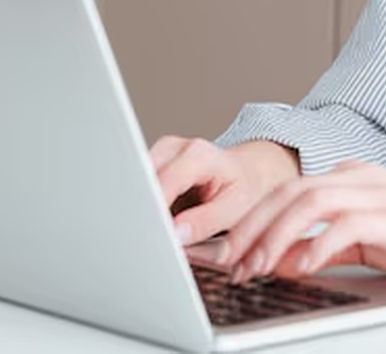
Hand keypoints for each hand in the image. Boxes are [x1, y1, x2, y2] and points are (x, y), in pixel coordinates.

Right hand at [150, 136, 299, 246]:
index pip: (163, 184)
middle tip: (154, 238)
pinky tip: (160, 218)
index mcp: (197, 154)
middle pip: (143, 182)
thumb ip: (204, 222)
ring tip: (162, 227)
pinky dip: (146, 207)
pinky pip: (140, 187)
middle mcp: (174, 148)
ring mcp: (161, 153)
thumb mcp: (235, 207)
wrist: (249, 170)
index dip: (155, 212)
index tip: (154, 235)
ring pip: (136, 185)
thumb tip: (175, 234)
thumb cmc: (245, 186)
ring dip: (144, 210)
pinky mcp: (153, 164)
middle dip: (144, 212)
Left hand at [220, 160, 385, 289]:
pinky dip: (318, 245)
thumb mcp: (372, 243)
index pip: (289, 190)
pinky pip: (348, 225)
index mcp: (355, 177)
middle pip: (291, 190)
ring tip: (255, 267)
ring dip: (275, 236)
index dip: (253, 219)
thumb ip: (330, 245)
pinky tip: (301, 268)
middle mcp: (364, 178)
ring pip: (310, 201)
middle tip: (229, 263)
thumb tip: (284, 259)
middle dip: (253, 227)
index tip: (229, 252)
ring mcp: (382, 194)